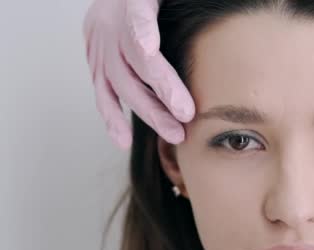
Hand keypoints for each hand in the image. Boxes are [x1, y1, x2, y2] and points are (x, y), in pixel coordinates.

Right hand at [82, 0, 194, 148]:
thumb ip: (172, 3)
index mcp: (131, 0)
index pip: (138, 16)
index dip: (141, 30)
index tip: (149, 47)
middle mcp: (111, 23)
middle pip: (134, 61)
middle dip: (161, 91)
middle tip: (186, 115)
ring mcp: (101, 46)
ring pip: (121, 83)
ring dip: (149, 111)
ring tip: (175, 134)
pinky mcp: (96, 64)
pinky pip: (102, 93)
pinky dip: (112, 118)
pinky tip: (123, 140)